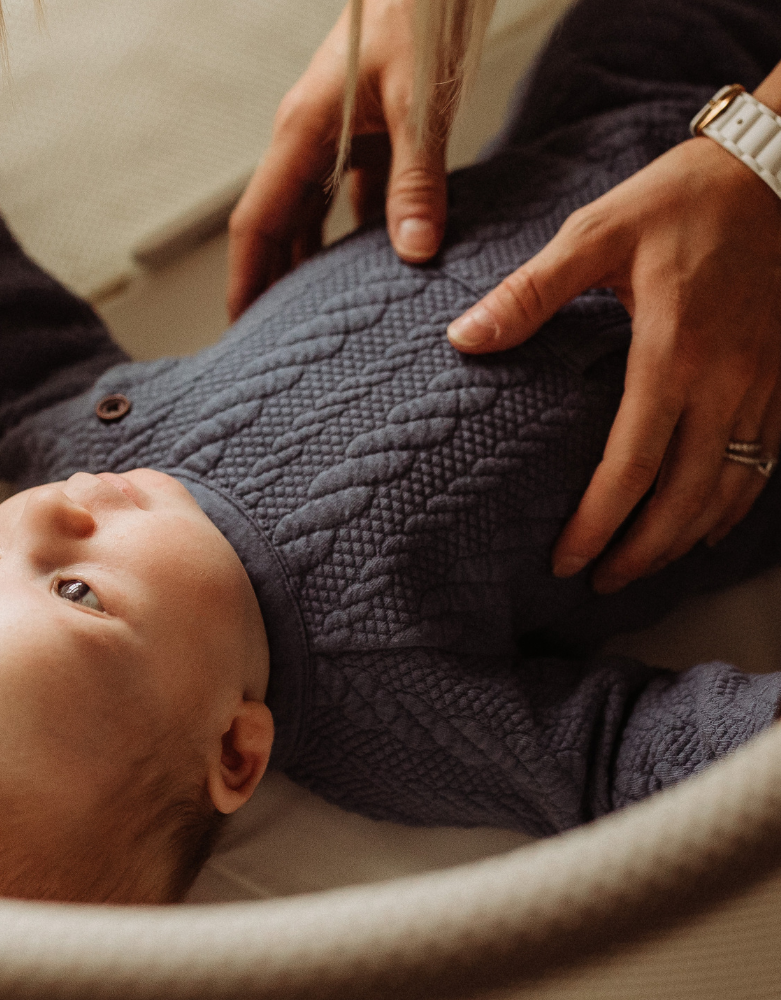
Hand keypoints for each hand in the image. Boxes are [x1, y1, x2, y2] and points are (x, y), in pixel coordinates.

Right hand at [227, 0, 447, 321]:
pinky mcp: (366, 134)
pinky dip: (357, 236)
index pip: (257, 224)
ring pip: (310, 217)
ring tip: (313, 317)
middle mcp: (308, 142)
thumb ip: (416, 180)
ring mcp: (334, 138)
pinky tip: (373, 268)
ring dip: (310, 265)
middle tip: (270, 340)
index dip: (245, 279)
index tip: (239, 328)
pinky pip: (351, 198)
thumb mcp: (418, 102)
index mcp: (301, 135)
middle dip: (270, 283)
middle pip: (277, 228)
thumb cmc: (416, 14)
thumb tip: (416, 254)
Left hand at [447, 135, 780, 593]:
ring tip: (645, 569)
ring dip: (687, 540)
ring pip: (731, 491)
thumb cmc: (680, 199)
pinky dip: (736, 506)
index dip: (599, 525)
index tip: (567, 562)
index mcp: (672, 354)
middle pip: (686, 498)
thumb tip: (464, 338)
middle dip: (642, 552)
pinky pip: (766, 462)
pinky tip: (709, 527)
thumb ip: (530, 293)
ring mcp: (764, 385)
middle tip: (602, 585)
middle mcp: (726, 383)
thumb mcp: (595, 233)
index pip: (631, 468)